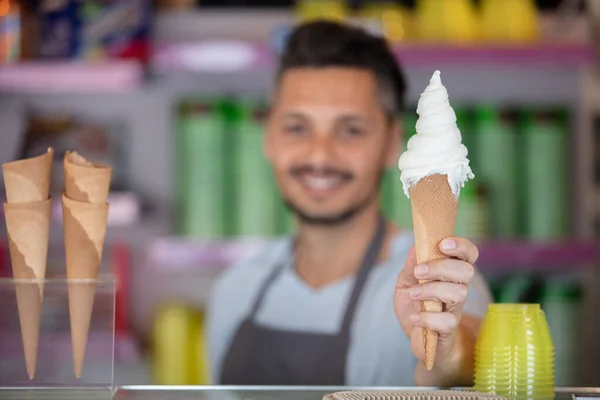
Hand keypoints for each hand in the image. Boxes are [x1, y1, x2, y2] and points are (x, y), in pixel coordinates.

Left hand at [394, 237, 478, 370]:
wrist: (416, 337)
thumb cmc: (414, 304)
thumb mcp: (405, 282)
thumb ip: (411, 266)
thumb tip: (416, 246)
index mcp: (449, 273)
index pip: (469, 254)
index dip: (461, 246)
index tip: (443, 244)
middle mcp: (457, 288)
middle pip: (467, 271)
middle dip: (441, 268)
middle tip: (419, 272)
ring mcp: (455, 309)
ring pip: (459, 294)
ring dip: (432, 291)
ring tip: (413, 294)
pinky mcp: (449, 329)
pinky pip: (447, 321)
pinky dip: (427, 318)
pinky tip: (414, 317)